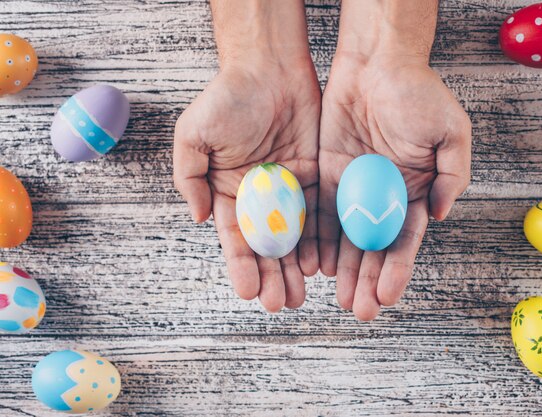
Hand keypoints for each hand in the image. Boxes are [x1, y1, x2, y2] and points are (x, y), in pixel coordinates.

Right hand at [173, 55, 319, 311]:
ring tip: (300, 295)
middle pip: (265, 245)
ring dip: (295, 267)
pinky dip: (318, 240)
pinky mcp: (314, 176)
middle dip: (271, 276)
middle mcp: (258, 197)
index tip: (246, 292)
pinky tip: (320, 264)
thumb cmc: (227, 97)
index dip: (240, 265)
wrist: (269, 67)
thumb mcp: (194, 134)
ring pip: (293, 237)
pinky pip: (318, 213)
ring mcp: (288, 189)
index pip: (234, 238)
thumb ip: (189, 177)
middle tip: (280, 303)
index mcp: (228, 192)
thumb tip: (199, 218)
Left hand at [319, 52, 470, 320]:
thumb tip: (439, 215)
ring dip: (343, 269)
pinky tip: (315, 265)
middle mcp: (383, 196)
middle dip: (368, 279)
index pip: (405, 239)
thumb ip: (452, 175)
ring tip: (339, 298)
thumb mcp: (450, 131)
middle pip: (374, 247)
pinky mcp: (327, 175)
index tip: (387, 296)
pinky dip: (319, 240)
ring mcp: (354, 188)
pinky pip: (321, 213)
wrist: (376, 62)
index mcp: (415, 191)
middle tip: (359, 310)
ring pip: (346, 237)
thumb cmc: (418, 92)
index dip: (396, 269)